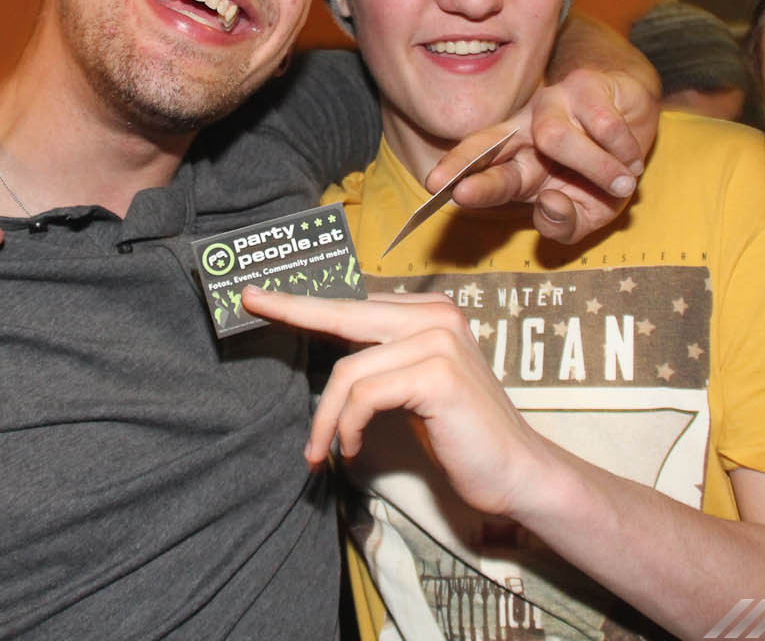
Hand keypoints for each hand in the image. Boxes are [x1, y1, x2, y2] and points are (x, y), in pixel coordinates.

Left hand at [240, 286, 551, 517]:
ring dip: (325, 418)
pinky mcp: (438, 375)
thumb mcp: (415, 386)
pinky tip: (351, 449)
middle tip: (248, 303)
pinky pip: (365, 395)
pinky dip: (347, 427)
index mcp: (430, 312)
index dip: (306, 300)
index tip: (260, 293)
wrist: (516, 471)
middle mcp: (436, 315)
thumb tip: (328, 345)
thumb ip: (382, 359)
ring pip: (348, 370)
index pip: (355, 301)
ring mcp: (440, 341)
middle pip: (344, 311)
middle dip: (292, 308)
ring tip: (322, 450)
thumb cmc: (461, 434)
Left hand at [429, 66, 658, 242]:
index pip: (477, 162)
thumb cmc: (603, 174)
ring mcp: (553, 103)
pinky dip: (623, 152)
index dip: (455, 171)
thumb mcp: (588, 213)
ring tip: (621, 183)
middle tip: (463, 193)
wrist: (639, 123)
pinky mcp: (585, 86)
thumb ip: (563, 224)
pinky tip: (631, 158)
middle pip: (495, 147)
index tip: (436, 186)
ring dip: (596, 169)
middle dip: (480, 178)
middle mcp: (525, 129)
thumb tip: (549, 207)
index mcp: (517, 161)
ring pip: (557, 139)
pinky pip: (602, 126)